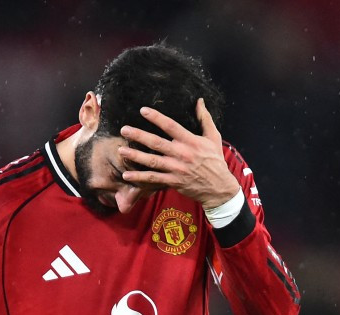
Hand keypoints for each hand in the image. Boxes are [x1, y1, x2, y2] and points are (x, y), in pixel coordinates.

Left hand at [119, 98, 241, 208]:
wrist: (219, 188)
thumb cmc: (215, 161)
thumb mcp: (213, 137)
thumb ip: (204, 118)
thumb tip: (199, 101)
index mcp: (191, 141)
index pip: (171, 125)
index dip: (156, 117)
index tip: (143, 110)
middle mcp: (182, 154)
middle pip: (156, 143)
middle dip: (139, 135)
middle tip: (124, 129)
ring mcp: (176, 169)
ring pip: (152, 161)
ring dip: (135, 155)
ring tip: (121, 150)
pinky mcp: (173, 182)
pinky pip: (153, 179)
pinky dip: (139, 178)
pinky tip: (126, 175)